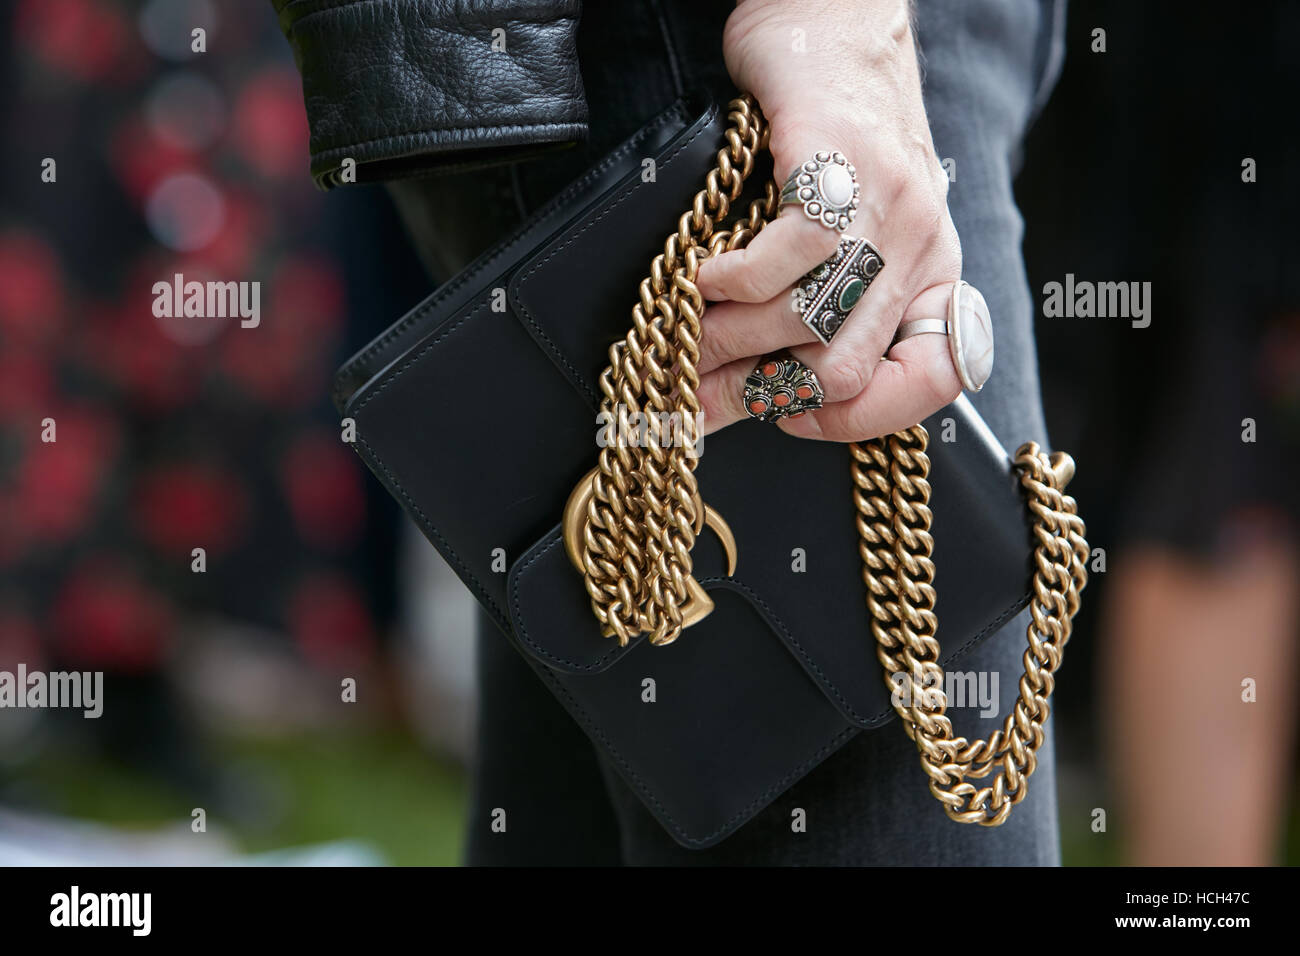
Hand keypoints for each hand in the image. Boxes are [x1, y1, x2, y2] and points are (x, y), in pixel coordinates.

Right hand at [694, 0, 963, 440]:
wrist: (831, 20)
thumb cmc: (825, 133)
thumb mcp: (838, 233)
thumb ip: (804, 312)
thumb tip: (722, 402)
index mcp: (931, 273)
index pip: (932, 381)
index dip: (857, 420)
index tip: (791, 416)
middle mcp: (920, 247)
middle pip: (842, 368)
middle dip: (758, 389)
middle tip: (702, 379)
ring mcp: (887, 209)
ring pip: (808, 324)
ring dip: (730, 338)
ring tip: (691, 328)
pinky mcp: (839, 170)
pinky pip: (785, 260)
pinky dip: (730, 280)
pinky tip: (706, 273)